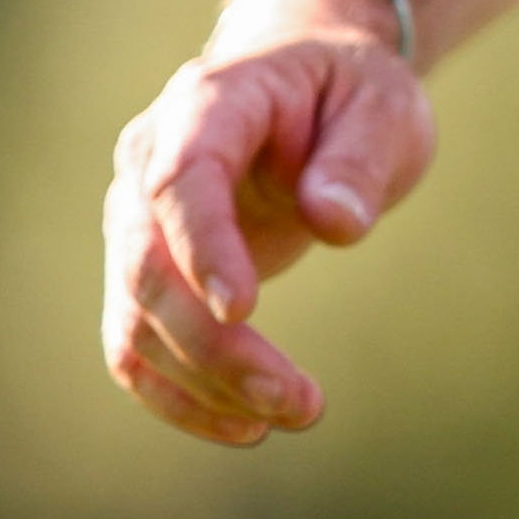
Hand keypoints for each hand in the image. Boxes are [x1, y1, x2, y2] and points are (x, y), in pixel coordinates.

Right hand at [102, 26, 434, 443]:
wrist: (311, 89)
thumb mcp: (383, 105)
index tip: (242, 311)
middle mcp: (147, 165)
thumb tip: (334, 221)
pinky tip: (244, 428)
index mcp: (205, 104)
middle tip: (297, 400)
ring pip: (138, 322)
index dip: (203, 248)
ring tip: (296, 414)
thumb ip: (358, 158)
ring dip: (205, 383)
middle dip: (213, 344)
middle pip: (150, 268)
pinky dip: (180, 396)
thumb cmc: (350, 93)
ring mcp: (136, 223)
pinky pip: (138, 347)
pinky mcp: (146, 275)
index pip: (180, 182)